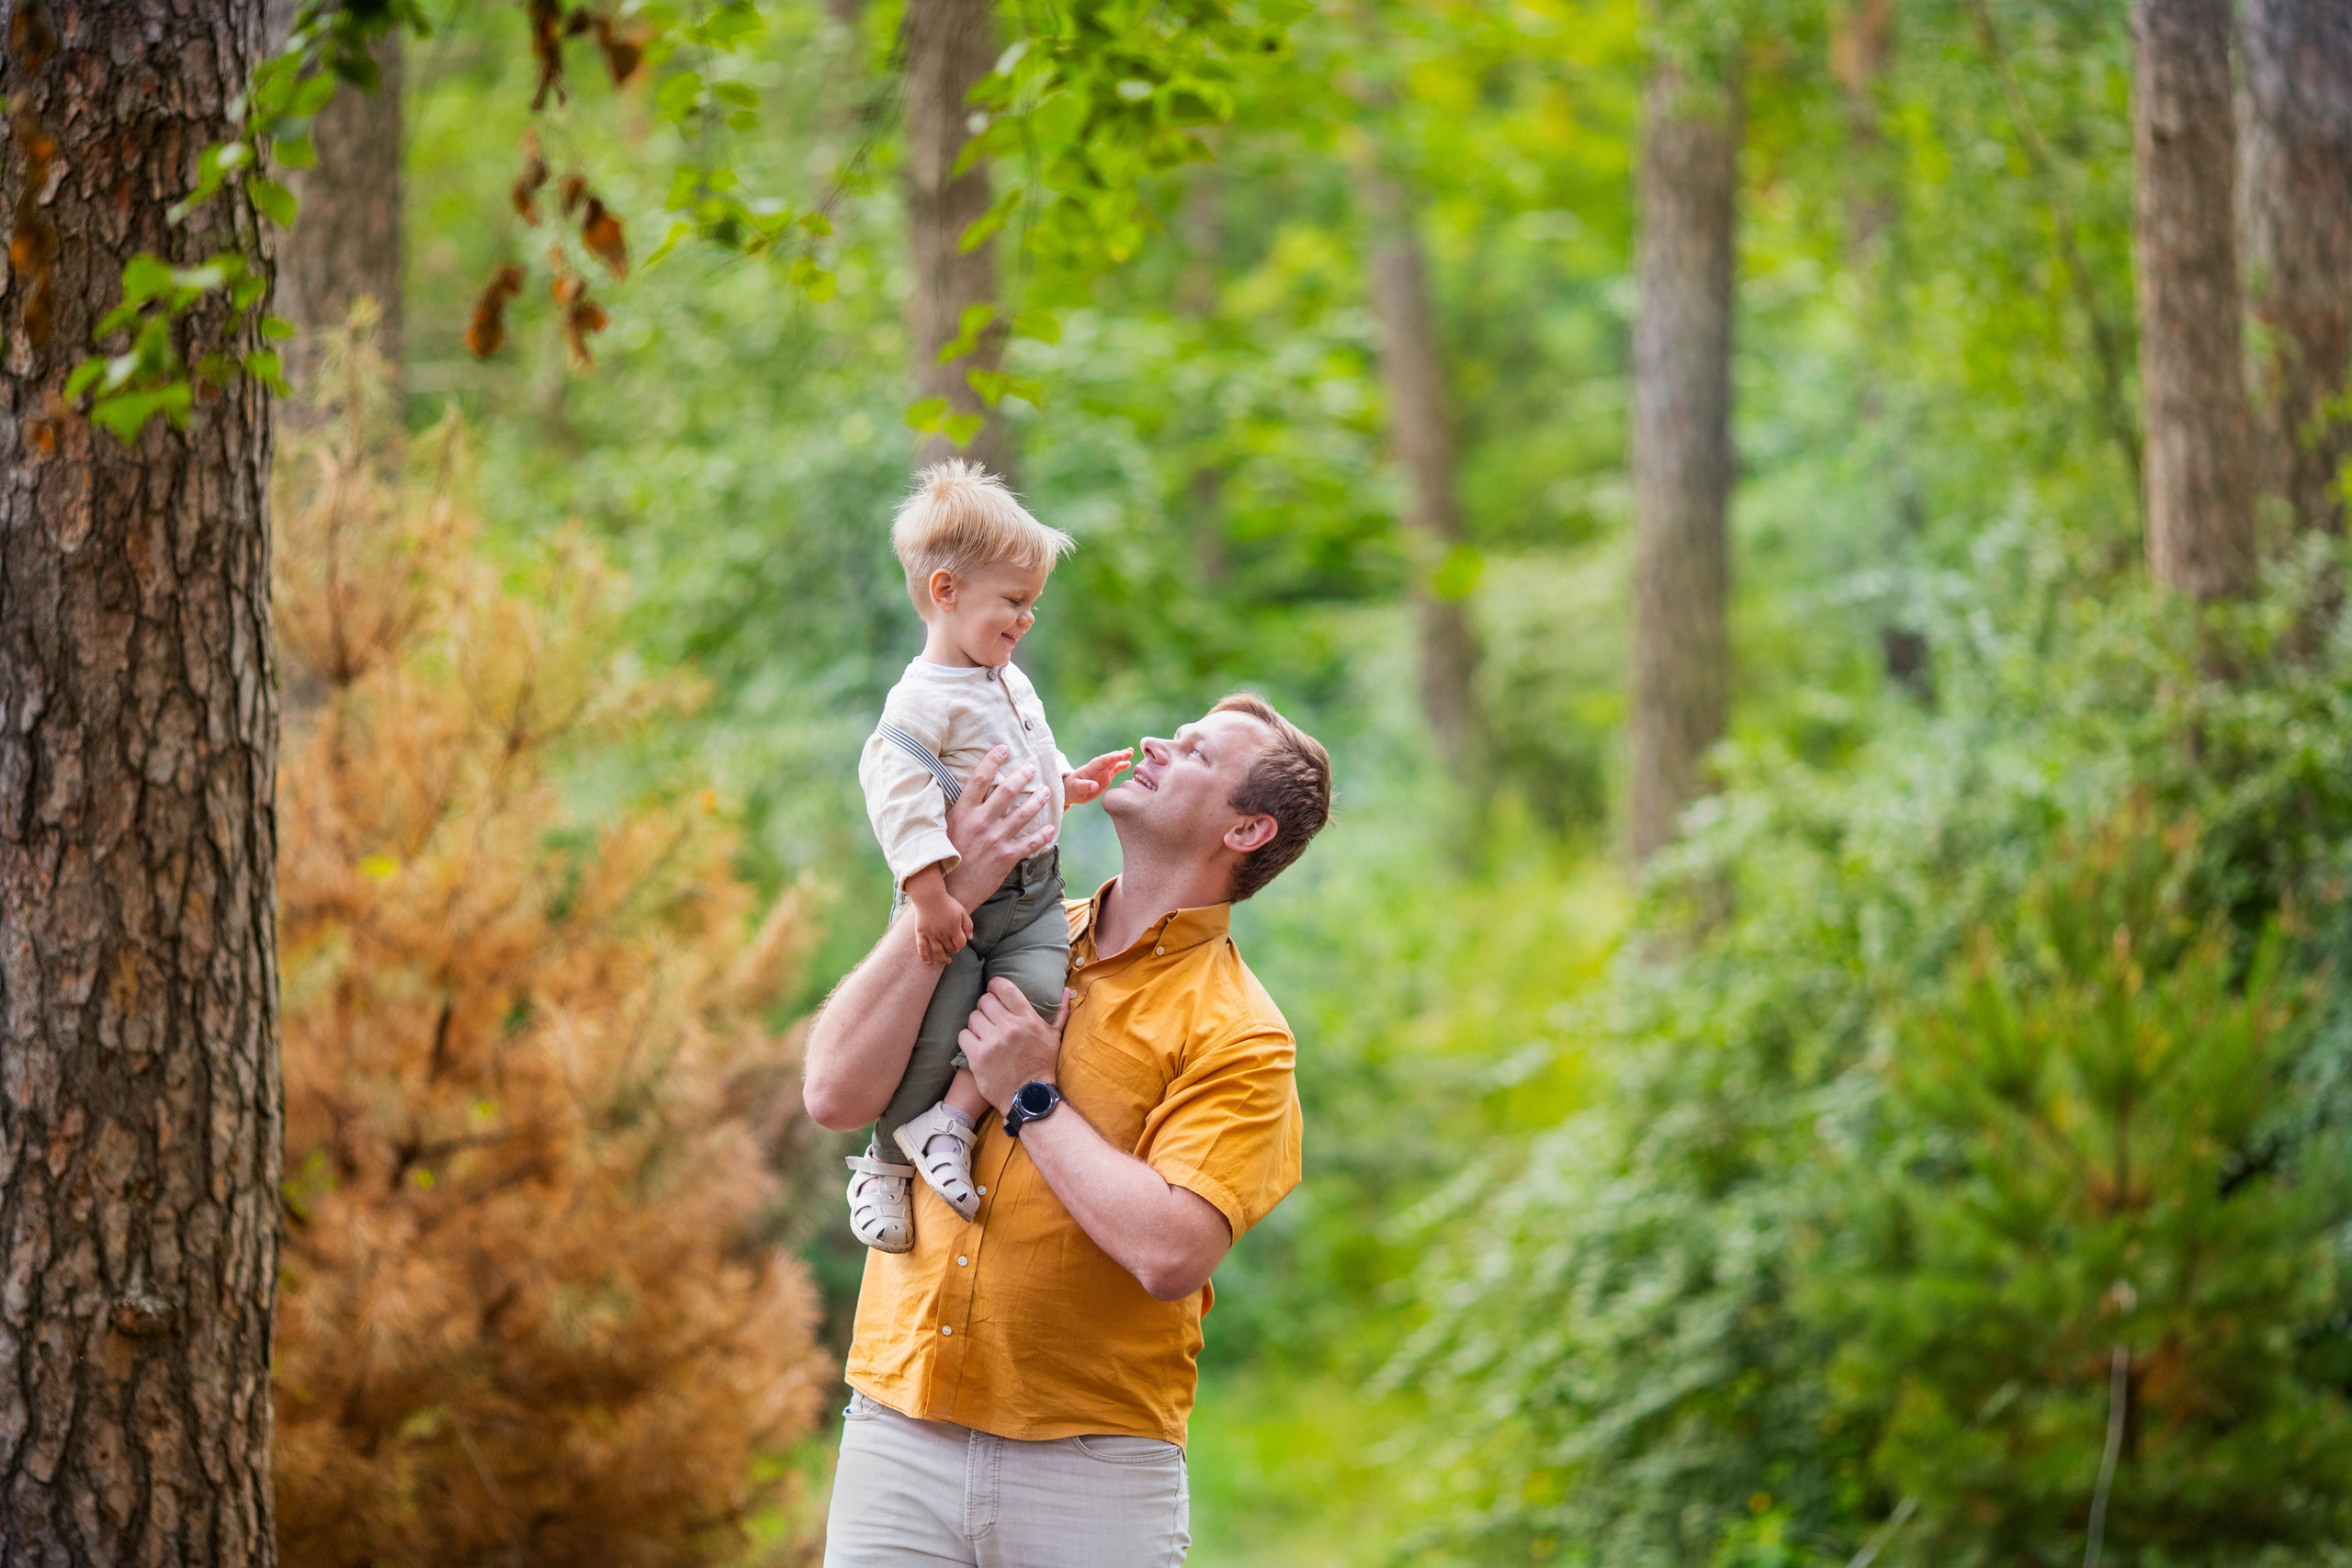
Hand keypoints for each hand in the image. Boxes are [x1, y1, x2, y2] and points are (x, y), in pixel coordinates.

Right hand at [913, 899, 971, 966]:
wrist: (930, 897)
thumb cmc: (947, 903)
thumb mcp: (962, 911)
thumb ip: (968, 925)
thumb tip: (970, 938)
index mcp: (954, 929)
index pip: (961, 944)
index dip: (962, 943)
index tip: (960, 940)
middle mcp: (942, 934)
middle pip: (950, 948)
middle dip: (954, 949)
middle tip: (953, 945)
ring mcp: (931, 935)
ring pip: (938, 952)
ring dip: (943, 958)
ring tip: (947, 960)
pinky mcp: (921, 933)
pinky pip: (921, 948)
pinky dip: (925, 956)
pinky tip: (928, 962)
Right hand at [942, 745, 1055, 905]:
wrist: (948, 892)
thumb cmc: (942, 859)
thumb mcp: (942, 829)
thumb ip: (954, 810)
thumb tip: (959, 792)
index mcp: (962, 812)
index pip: (978, 778)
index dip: (992, 760)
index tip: (1002, 748)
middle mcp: (980, 822)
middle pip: (1005, 791)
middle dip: (1021, 776)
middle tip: (1031, 767)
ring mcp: (994, 839)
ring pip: (1023, 813)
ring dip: (1037, 800)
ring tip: (1046, 791)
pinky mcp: (1005, 857)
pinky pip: (1029, 842)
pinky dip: (1042, 835)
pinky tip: (1050, 828)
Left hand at [958, 979, 1070, 1111]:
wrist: (1029, 1096)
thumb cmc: (1042, 1064)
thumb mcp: (1054, 1036)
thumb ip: (1061, 1011)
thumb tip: (1066, 989)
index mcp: (1028, 1019)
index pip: (1004, 988)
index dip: (994, 985)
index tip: (993, 990)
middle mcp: (1010, 1027)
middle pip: (985, 1000)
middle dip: (986, 1007)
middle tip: (990, 1017)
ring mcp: (992, 1042)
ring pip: (973, 1017)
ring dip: (977, 1024)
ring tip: (984, 1033)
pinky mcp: (978, 1056)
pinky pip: (963, 1035)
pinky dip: (968, 1039)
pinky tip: (976, 1045)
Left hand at [1063, 747, 1134, 805]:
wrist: (1071, 791)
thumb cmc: (1072, 789)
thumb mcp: (1076, 788)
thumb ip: (1085, 786)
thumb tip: (1095, 786)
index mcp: (1091, 768)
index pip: (1102, 761)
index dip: (1111, 758)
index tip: (1121, 755)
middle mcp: (1098, 768)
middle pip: (1109, 759)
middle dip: (1119, 755)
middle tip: (1130, 751)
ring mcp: (1102, 772)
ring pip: (1114, 762)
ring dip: (1122, 757)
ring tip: (1131, 752)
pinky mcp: (1106, 777)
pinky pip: (1115, 769)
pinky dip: (1121, 766)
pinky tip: (1129, 764)